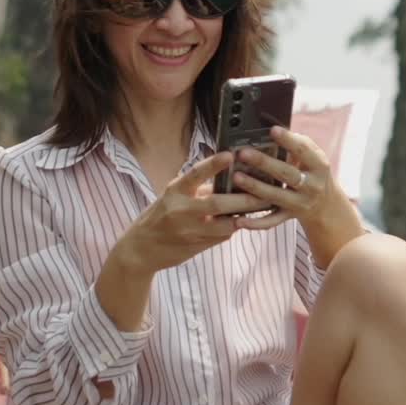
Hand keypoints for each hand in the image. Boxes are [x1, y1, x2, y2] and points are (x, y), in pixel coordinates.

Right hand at [118, 153, 262, 271]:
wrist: (141, 249)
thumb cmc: (160, 216)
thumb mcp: (173, 196)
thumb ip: (199, 189)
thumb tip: (229, 179)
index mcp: (175, 191)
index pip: (195, 174)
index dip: (213, 164)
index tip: (231, 155)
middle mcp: (181, 210)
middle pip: (218, 204)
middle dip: (244, 199)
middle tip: (264, 193)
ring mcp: (189, 231)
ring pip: (225, 225)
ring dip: (244, 217)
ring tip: (262, 208)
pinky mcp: (196, 246)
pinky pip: (222, 237)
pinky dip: (233, 228)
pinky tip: (243, 222)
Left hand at [230, 126, 332, 230]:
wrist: (326, 205)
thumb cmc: (312, 172)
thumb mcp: (313, 157)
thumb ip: (297, 144)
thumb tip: (274, 130)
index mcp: (319, 166)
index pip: (304, 151)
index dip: (288, 140)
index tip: (272, 130)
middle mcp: (311, 186)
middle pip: (287, 174)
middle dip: (265, 163)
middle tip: (244, 153)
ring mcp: (300, 203)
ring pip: (276, 197)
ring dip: (255, 188)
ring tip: (236, 176)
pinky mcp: (288, 217)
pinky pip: (271, 221)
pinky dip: (255, 223)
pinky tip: (239, 220)